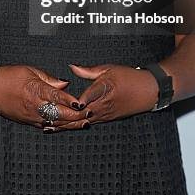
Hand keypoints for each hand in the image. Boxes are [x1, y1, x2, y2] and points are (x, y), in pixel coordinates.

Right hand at [0, 64, 87, 128]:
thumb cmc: (8, 77)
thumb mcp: (30, 71)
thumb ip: (49, 79)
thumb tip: (64, 84)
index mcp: (35, 91)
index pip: (57, 97)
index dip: (70, 101)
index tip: (82, 103)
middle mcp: (35, 106)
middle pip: (60, 114)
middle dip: (76, 116)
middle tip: (89, 114)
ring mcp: (32, 116)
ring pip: (55, 123)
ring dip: (70, 124)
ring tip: (84, 123)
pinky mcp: (28, 122)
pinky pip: (47, 126)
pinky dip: (59, 127)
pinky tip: (67, 127)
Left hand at [44, 63, 158, 130]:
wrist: (148, 90)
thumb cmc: (129, 77)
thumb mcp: (109, 68)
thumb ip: (89, 70)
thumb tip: (72, 67)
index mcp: (104, 90)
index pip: (85, 98)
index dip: (71, 102)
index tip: (58, 104)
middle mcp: (104, 105)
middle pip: (80, 114)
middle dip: (63, 117)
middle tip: (45, 119)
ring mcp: (105, 114)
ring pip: (82, 122)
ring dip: (66, 125)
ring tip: (50, 127)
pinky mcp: (107, 118)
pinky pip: (88, 123)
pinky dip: (75, 125)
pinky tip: (65, 127)